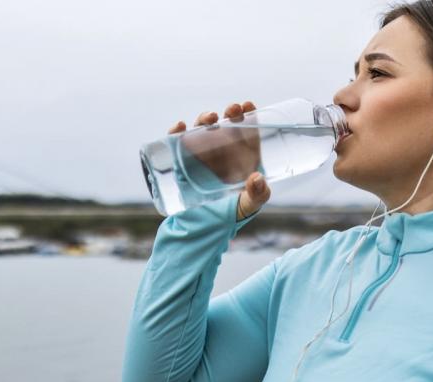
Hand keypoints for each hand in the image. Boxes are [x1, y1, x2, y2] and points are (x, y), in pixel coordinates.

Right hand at [167, 101, 269, 220]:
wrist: (205, 226)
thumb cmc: (233, 212)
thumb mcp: (249, 205)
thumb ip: (257, 195)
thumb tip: (257, 178)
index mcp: (243, 156)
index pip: (247, 130)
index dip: (248, 114)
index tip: (247, 105)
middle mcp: (223, 151)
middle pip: (226, 125)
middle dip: (229, 113)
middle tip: (232, 110)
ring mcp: (202, 155)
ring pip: (203, 129)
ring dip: (205, 119)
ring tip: (210, 118)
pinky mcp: (183, 162)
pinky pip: (178, 143)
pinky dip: (176, 132)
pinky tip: (179, 127)